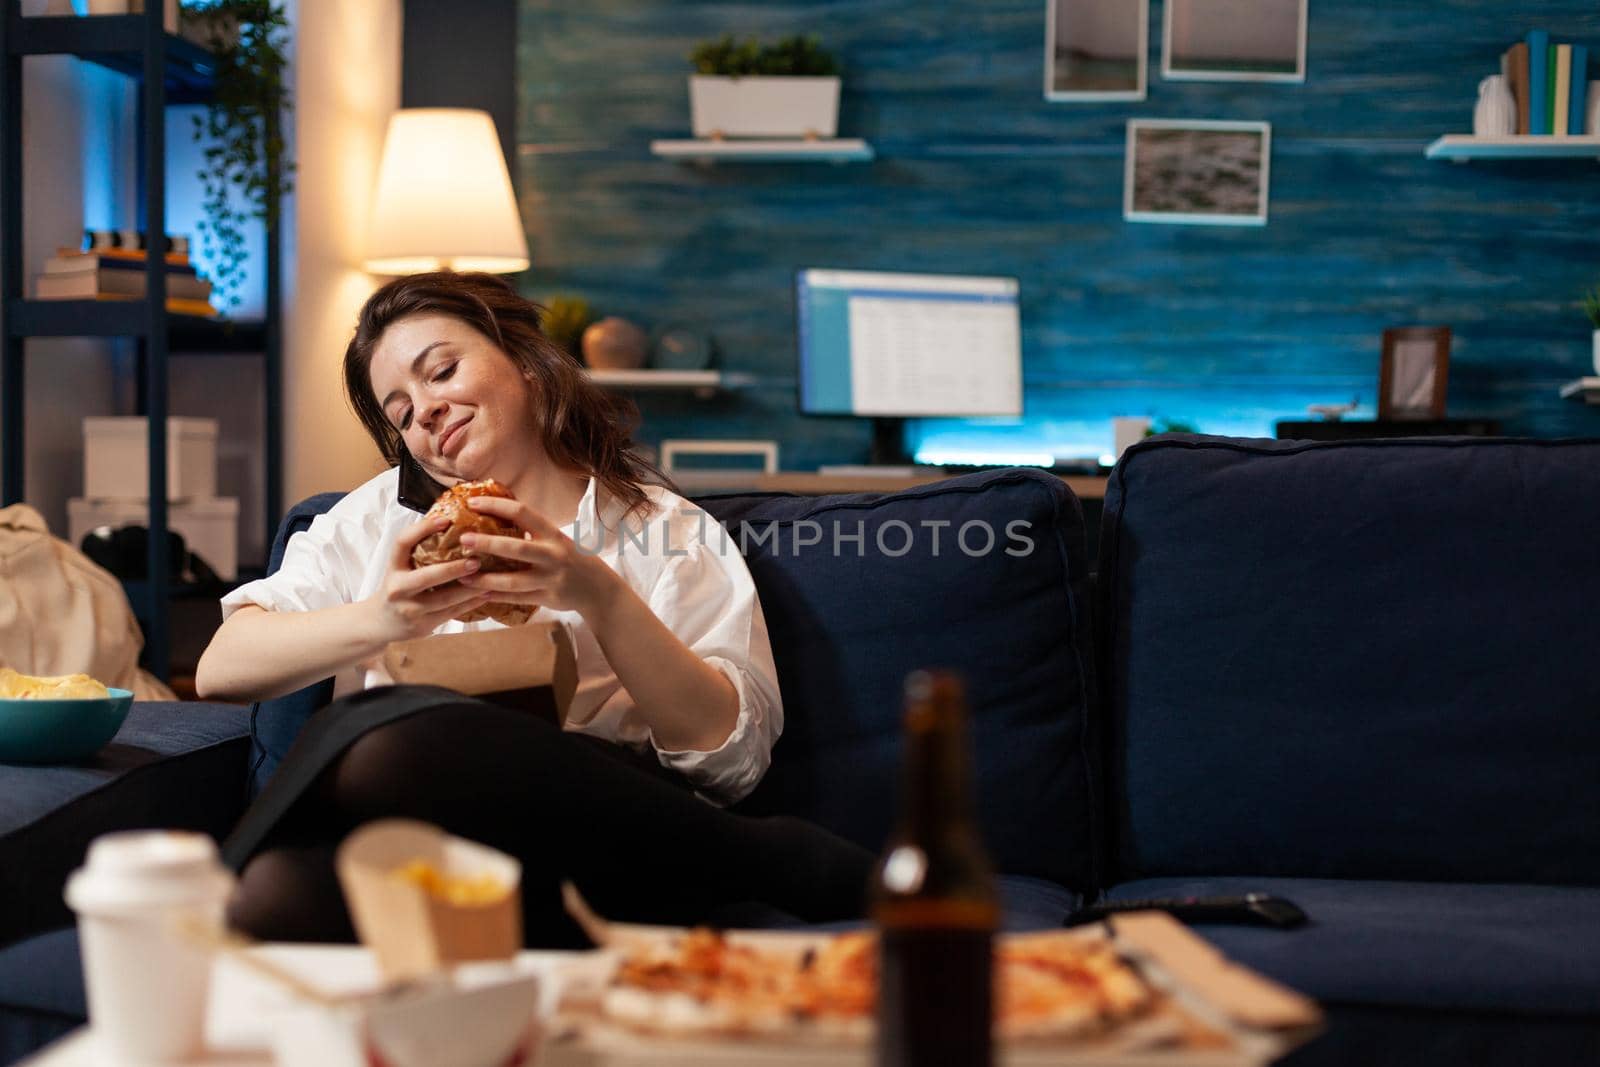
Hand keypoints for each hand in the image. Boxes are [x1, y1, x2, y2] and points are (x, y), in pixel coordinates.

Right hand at [363, 513, 495, 641]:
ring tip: (491, 578)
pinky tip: (486, 594)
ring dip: (471, 589)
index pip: (403, 542)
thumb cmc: (398, 588)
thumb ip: (420, 552)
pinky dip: (471, 603)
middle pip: (428, 576)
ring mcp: (410, 609)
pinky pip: (451, 613)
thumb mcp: (400, 568)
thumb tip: (453, 524)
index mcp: (393, 567)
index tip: (445, 520)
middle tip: (476, 560)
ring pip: (445, 599)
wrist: (380, 623)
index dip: (423, 529)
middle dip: (454, 569)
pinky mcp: (422, 625)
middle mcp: (398, 588)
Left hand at [455, 494, 622, 618]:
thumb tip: (499, 514)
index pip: (522, 512)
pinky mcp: (547, 598)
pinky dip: (496, 596)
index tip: (472, 502)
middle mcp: (552, 555)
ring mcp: (550, 579)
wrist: (599, 588)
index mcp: (553, 534)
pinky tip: (478, 594)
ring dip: (485, 578)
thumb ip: (533, 531)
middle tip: (463, 539)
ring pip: (513, 580)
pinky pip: (517, 599)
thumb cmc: (574, 559)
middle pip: (515, 548)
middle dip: (487, 543)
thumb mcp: (558, 539)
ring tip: (463, 575)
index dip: (496, 505)